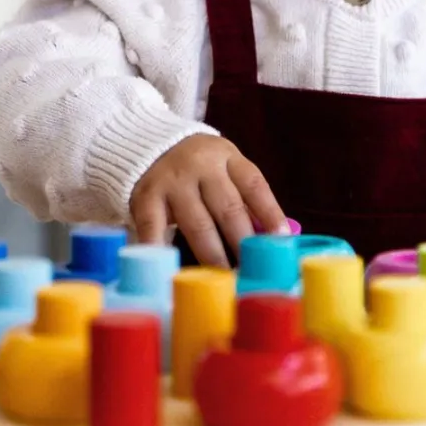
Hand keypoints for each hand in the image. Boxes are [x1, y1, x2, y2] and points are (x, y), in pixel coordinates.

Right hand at [130, 134, 287, 265]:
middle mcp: (201, 166)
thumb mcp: (225, 170)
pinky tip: (172, 271)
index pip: (254, 185)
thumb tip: (272, 238)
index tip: (280, 241)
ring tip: (225, 279)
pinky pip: (154, 229)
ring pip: (198, 224)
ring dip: (214, 255)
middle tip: (254, 270)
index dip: (270, 213)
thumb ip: (244, 199)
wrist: (151, 146)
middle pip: (228, 208)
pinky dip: (163, 252)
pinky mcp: (145, 198)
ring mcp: (172, 182)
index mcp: (228, 157)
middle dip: (243, 242)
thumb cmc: (200, 169)